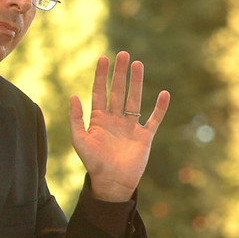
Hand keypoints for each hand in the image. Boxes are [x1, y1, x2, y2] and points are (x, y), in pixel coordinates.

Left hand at [69, 51, 169, 201]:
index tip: (103, 58)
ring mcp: (130, 127)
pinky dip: (160, 108)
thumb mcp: (80, 140)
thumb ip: (76, 118)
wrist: (111, 182)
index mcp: (99, 119)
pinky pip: (154, 119)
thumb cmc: (93, 162)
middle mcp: (115, 119)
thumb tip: (73, 96)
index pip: (100, 92)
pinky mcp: (144, 137)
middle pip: (118, 91)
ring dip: (137, 83)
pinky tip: (165, 94)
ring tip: (138, 64)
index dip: (101, 75)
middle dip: (120, 73)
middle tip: (123, 54)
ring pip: (135, 100)